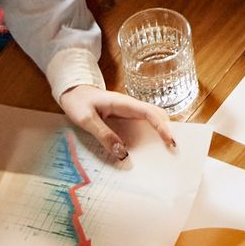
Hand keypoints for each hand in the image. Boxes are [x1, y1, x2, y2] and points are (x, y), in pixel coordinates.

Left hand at [59, 85, 183, 162]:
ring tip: (163, 153)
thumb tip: (123, 153)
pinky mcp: (125, 118)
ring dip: (159, 134)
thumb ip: (104, 135)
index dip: (163, 128)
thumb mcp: (86, 120)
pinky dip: (148, 136)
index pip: (151, 113)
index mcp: (124, 104)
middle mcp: (130, 106)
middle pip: (157, 116)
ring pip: (152, 120)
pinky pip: (141, 126)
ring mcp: (129, 112)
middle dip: (167, 131)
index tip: (171, 143)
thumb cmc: (78, 102)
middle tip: (172, 151)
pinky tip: (145, 150)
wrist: (72, 92)